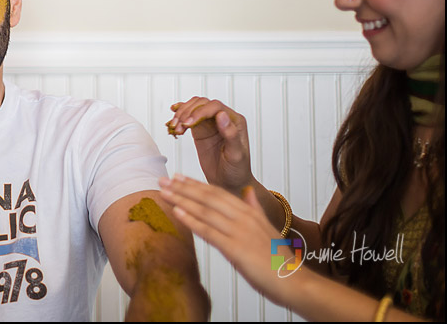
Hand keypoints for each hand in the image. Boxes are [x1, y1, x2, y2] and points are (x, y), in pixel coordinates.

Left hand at [159, 175, 295, 306]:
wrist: (294, 281)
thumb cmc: (280, 258)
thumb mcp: (267, 228)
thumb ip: (255, 209)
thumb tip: (249, 192)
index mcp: (250, 212)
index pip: (217, 192)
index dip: (196, 184)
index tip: (178, 177)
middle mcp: (243, 218)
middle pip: (208, 197)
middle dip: (183, 188)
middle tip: (163, 180)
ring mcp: (239, 232)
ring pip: (205, 211)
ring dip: (181, 200)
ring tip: (164, 192)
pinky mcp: (235, 248)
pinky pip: (209, 232)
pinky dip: (191, 221)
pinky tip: (177, 213)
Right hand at [167, 96, 252, 194]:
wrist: (230, 183)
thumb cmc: (237, 170)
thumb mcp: (236, 155)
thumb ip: (231, 134)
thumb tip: (221, 115)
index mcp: (235, 121)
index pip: (214, 107)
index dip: (199, 112)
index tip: (188, 123)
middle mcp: (222, 119)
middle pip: (201, 104)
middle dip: (187, 113)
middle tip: (179, 126)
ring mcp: (210, 124)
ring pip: (192, 108)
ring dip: (180, 115)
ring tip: (174, 129)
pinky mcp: (200, 130)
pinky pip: (187, 117)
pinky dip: (178, 117)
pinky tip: (172, 122)